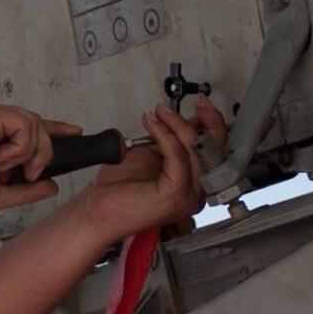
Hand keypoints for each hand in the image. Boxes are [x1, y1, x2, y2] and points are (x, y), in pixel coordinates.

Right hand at [0, 102, 81, 220]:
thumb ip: (25, 189)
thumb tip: (50, 185)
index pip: (27, 126)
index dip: (53, 130)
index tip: (73, 134)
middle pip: (35, 123)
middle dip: (43, 151)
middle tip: (30, 172)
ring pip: (32, 123)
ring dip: (30, 152)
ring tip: (9, 169)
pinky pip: (23, 124)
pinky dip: (20, 147)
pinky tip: (1, 160)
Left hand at [77, 99, 227, 241]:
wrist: (97, 209)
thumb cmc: (118, 189)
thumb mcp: (151, 155)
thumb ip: (171, 142)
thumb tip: (182, 120)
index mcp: (193, 184)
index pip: (215, 151)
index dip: (212, 125)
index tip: (202, 106)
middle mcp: (195, 192)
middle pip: (214, 150)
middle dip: (208, 121)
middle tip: (198, 103)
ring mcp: (188, 195)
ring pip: (196, 151)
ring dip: (178, 125)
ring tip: (160, 113)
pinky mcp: (175, 194)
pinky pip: (178, 157)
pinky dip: (165, 136)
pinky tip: (153, 125)